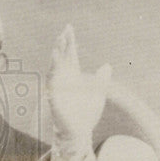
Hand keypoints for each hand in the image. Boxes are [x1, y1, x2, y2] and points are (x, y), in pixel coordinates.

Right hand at [47, 25, 111, 144]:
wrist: (80, 132)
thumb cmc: (86, 113)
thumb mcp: (98, 93)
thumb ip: (101, 79)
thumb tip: (107, 66)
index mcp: (73, 76)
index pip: (70, 55)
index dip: (69, 42)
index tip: (69, 28)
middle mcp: (64, 80)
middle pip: (61, 58)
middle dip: (62, 45)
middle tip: (64, 32)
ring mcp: (58, 89)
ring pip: (54, 69)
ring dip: (55, 58)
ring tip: (58, 46)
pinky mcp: (55, 99)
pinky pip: (52, 86)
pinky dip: (52, 76)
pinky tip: (54, 67)